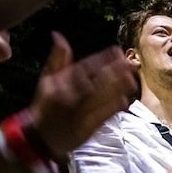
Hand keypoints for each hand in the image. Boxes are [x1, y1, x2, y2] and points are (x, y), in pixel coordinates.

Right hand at [29, 32, 135, 160]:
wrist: (39, 137)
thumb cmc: (46, 106)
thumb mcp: (46, 80)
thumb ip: (57, 59)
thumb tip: (58, 35)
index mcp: (60, 83)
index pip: (84, 67)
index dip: (101, 58)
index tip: (116, 50)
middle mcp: (70, 97)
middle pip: (95, 82)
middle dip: (114, 71)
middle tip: (129, 62)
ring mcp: (78, 114)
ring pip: (101, 99)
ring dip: (117, 88)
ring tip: (131, 78)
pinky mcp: (86, 129)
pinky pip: (102, 117)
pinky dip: (112, 108)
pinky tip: (124, 100)